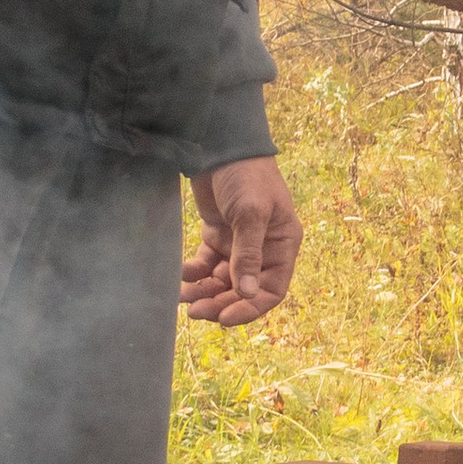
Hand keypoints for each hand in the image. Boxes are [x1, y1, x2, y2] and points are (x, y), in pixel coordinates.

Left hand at [182, 158, 303, 326]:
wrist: (221, 144)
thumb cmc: (247, 175)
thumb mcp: (251, 213)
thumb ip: (248, 253)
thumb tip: (246, 293)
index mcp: (282, 246)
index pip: (271, 290)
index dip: (249, 308)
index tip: (224, 319)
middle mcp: (263, 250)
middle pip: (243, 291)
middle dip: (220, 303)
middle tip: (195, 312)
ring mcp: (238, 244)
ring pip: (221, 282)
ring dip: (204, 292)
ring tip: (183, 298)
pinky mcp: (216, 236)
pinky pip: (205, 266)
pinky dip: (193, 274)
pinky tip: (180, 275)